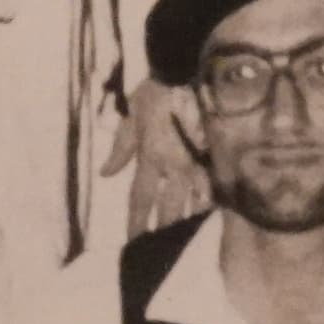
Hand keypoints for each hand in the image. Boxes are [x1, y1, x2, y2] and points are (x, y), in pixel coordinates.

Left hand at [104, 78, 210, 233]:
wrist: (188, 70)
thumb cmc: (157, 90)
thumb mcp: (131, 115)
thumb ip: (120, 147)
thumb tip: (106, 174)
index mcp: (150, 157)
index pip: (140, 199)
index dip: (136, 222)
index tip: (134, 242)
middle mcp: (174, 166)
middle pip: (168, 209)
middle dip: (163, 232)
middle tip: (161, 254)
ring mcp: (198, 161)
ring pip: (195, 203)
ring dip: (190, 223)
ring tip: (188, 244)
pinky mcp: (218, 154)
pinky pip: (217, 185)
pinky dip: (215, 203)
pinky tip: (216, 218)